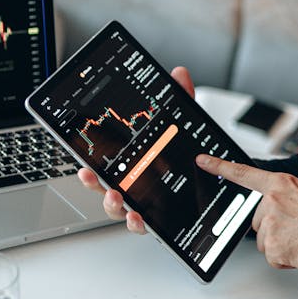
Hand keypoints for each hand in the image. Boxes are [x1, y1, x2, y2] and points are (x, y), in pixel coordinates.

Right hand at [76, 66, 195, 234]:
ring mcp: (143, 202)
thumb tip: (179, 74)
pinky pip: (141, 224)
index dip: (90, 161)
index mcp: (132, 161)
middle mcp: (133, 184)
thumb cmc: (189, 153)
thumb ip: (180, 100)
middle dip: (93, 182)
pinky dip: (135, 222)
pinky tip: (137, 217)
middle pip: (103, 185)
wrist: (215, 178)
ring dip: (112, 204)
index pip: (105, 161)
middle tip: (90, 175)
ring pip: (117, 208)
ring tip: (116, 197)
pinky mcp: (158, 217)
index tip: (82, 159)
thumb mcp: (184, 124)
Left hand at [195, 156, 297, 271]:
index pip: (244, 174)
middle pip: (259, 218)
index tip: (203, 162)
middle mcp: (271, 203)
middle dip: (275, 225)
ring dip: (280, 243)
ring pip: (264, 239)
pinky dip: (285, 259)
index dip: (220, 167)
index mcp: (282, 184)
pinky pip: (273, 257)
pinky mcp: (272, 248)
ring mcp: (270, 226)